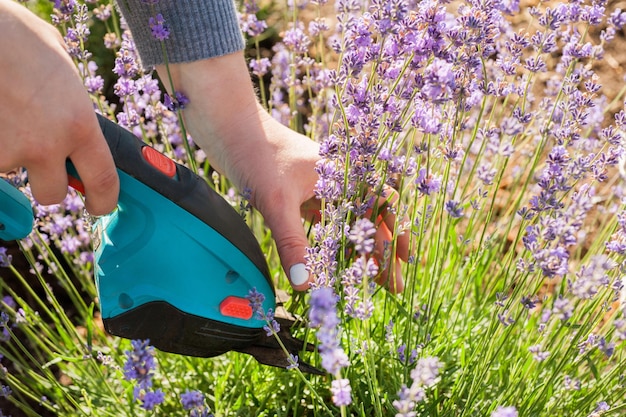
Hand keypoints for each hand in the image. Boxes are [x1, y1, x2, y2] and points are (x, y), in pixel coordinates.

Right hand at [0, 0, 117, 214]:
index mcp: (79, 125)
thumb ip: (74, 100)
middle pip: (53, 193)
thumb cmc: (18, 38)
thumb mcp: (63, 68)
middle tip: (40, 158)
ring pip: (14, 174)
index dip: (104, 200)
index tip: (100, 205)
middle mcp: (46, 145)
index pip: (103, 181)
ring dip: (13, 156)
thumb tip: (76, 108)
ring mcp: (7, 152)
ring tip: (9, 118)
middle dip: (48, 180)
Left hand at [158, 52, 409, 291]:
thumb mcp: (277, 202)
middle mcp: (336, 179)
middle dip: (379, 251)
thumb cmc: (257, 153)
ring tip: (365, 277)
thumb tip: (306, 285)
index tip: (405, 261)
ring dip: (356, 249)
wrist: (227, 126)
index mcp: (343, 172)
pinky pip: (323, 221)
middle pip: (366, 218)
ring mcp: (317, 186)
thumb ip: (293, 243)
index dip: (396, 233)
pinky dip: (330, 241)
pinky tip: (334, 260)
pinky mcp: (298, 193)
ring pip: (346, 222)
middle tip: (389, 285)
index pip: (382, 204)